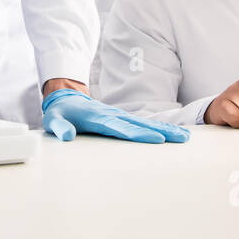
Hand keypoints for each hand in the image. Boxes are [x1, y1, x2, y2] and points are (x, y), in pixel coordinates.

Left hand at [41, 88, 189, 143]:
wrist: (67, 98)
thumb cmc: (61, 112)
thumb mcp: (53, 120)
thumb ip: (59, 128)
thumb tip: (66, 136)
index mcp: (98, 118)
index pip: (121, 128)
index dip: (138, 134)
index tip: (156, 140)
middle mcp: (113, 116)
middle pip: (141, 125)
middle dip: (162, 132)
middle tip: (181, 139)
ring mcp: (120, 116)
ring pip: (146, 124)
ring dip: (166, 130)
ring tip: (184, 137)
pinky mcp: (123, 119)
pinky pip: (144, 124)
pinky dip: (161, 128)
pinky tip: (174, 134)